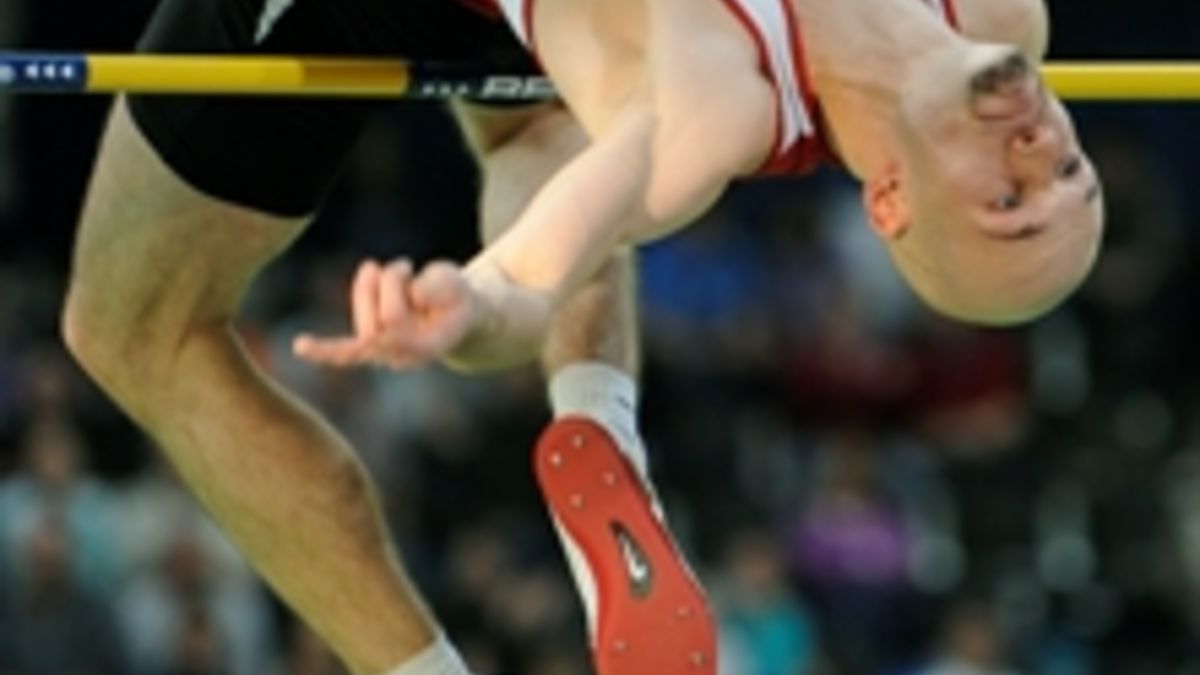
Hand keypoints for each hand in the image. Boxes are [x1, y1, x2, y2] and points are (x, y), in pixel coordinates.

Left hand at [293, 258, 479, 370]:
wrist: (457, 315)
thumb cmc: (456, 296)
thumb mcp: (455, 282)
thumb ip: (438, 286)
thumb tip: (412, 292)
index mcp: (427, 346)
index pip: (393, 323)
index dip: (392, 291)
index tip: (409, 268)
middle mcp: (401, 357)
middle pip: (374, 322)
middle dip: (385, 284)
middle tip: (406, 265)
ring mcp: (383, 355)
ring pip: (359, 320)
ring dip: (369, 287)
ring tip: (390, 273)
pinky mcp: (368, 347)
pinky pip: (344, 351)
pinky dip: (324, 349)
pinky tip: (302, 347)